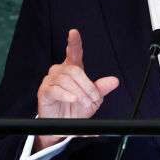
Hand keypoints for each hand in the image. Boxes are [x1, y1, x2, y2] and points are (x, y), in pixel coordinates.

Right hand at [34, 29, 118, 150]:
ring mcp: (51, 81)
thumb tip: (114, 81)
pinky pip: (55, 89)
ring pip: (66, 79)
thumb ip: (101, 89)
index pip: (73, 52)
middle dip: (87, 85)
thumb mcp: (93, 100)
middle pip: (74, 70)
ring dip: (79, 92)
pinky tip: (73, 99)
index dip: (73, 42)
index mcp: (73, 70)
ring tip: (84, 102)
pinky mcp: (44, 91)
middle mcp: (60, 72)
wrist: (64, 127)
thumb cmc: (76, 109)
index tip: (74, 32)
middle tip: (93, 99)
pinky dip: (66, 94)